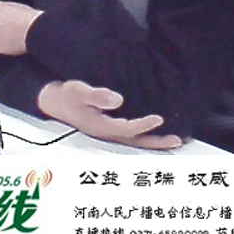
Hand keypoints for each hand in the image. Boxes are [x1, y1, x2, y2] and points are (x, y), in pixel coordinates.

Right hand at [38, 80, 182, 149]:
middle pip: (136, 142)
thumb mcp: (79, 91)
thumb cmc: (69, 96)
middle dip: (157, 142)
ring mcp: (109, 133)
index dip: (143, 125)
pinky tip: (156, 133)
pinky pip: (132, 137)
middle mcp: (107, 134)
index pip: (127, 129)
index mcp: (101, 126)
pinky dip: (146, 136)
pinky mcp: (110, 129)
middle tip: (178, 141)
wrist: (56, 102)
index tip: (159, 118)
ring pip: (136, 142)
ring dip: (155, 142)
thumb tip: (118, 99)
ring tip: (176, 141)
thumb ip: (98, 96)